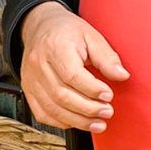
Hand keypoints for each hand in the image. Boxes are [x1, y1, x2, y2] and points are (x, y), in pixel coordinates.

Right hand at [19, 1, 129, 132]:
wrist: (41, 26)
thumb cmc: (67, 31)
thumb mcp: (91, 36)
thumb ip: (107, 57)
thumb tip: (122, 76)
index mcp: (55, 46)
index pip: (72, 75)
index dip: (92, 89)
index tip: (109, 96)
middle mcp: (38, 63)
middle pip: (61, 95)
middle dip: (88, 109)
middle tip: (107, 112)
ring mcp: (30, 78)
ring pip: (52, 108)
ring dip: (77, 120)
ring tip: (98, 123)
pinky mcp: (28, 89)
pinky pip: (42, 113)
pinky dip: (61, 122)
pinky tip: (78, 121)